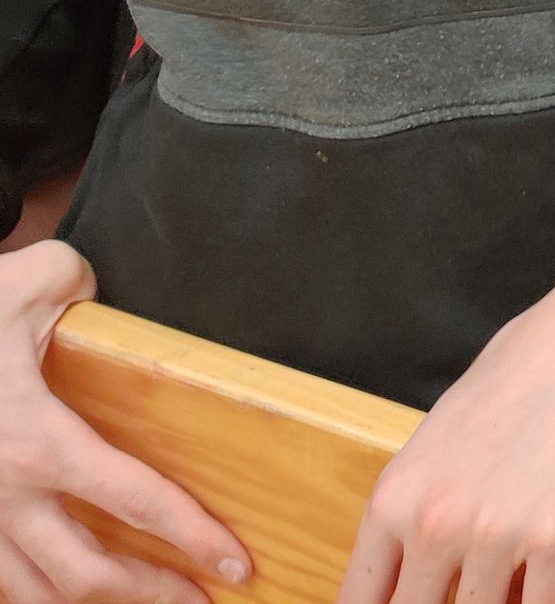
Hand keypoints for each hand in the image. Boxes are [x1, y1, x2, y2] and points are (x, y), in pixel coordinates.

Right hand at [0, 241, 248, 603]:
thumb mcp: (29, 280)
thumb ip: (79, 280)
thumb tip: (100, 293)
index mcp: (38, 440)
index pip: (132, 499)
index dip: (189, 535)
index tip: (234, 562)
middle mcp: (5, 495)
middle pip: (85, 574)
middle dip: (149, 593)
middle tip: (202, 599)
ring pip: (34, 594)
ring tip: (143, 602)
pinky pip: (0, 578)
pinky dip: (37, 593)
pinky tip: (69, 586)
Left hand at [338, 276, 554, 603]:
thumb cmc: (520, 372)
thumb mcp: (438, 438)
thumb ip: (417, 507)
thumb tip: (409, 570)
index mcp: (396, 495)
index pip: (360, 600)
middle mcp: (436, 522)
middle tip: (464, 592)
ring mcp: (497, 535)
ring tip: (507, 582)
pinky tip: (545, 584)